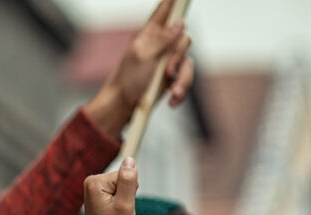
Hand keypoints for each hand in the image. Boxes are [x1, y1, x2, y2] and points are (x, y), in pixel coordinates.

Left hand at [83, 157, 138, 214]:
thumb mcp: (126, 204)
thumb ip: (128, 181)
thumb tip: (129, 160)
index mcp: (94, 182)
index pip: (125, 174)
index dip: (129, 191)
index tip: (120, 206)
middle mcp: (90, 182)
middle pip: (122, 178)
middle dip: (126, 194)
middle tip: (119, 211)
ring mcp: (93, 189)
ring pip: (122, 185)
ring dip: (124, 199)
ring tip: (115, 214)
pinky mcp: (98, 195)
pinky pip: (118, 191)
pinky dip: (120, 202)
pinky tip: (113, 214)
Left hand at [85, 0, 193, 135]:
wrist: (122, 108)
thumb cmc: (127, 81)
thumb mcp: (143, 57)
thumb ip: (163, 39)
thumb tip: (179, 23)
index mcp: (149, 34)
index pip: (164, 10)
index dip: (174, 1)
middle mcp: (160, 46)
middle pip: (183, 39)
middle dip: (177, 57)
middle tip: (167, 71)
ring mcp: (166, 62)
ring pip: (187, 62)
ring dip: (182, 79)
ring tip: (173, 92)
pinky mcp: (171, 79)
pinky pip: (185, 79)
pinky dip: (181, 91)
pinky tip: (172, 100)